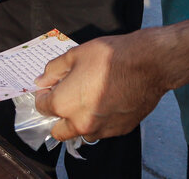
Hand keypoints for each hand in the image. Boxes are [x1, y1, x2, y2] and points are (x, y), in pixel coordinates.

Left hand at [33, 33, 167, 141]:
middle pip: (58, 130)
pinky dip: (100, 120)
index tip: (50, 88)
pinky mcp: (120, 130)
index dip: (44, 95)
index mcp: (64, 104)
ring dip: (80, 121)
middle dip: (58, 116)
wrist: (147, 64)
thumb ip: (53, 70)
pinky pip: (102, 130)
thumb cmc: (109, 56)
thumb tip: (41, 81)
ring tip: (90, 99)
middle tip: (67, 97)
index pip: (42, 107)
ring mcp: (102, 130)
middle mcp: (80, 123)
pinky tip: (107, 101)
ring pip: (82, 133)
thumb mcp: (75, 55)